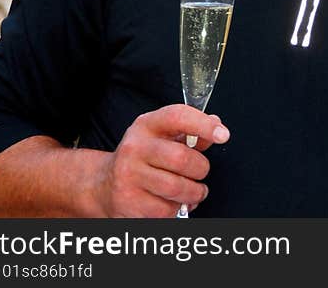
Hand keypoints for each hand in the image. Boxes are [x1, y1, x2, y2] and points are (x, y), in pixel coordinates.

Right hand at [93, 104, 229, 216]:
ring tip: (193, 190)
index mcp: (147, 125)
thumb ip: (191, 131)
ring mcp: (128, 176)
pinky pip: (167, 210)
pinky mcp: (128, 203)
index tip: (223, 135)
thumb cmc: (143, 157)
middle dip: (201, 169)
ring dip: (194, 193)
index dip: (204, 125)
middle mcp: (134, 148)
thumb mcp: (163, 136)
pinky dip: (178, 209)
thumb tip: (217, 127)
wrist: (104, 185)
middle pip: (182, 159)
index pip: (178, 116)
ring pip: (178, 189)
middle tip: (200, 172)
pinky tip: (173, 202)